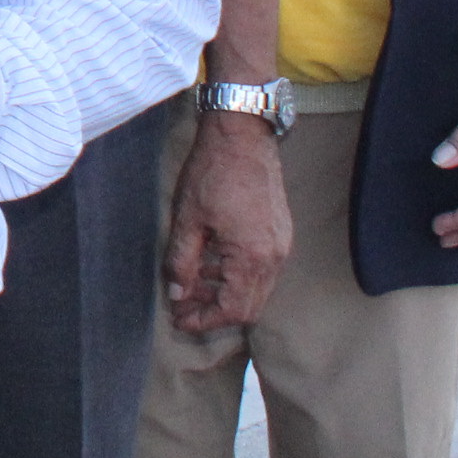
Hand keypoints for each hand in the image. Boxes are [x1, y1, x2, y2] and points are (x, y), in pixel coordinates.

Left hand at [162, 111, 290, 331]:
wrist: (242, 136)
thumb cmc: (212, 172)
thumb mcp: (187, 218)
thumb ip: (182, 260)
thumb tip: (177, 293)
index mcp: (252, 257)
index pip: (233, 310)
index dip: (204, 321)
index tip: (179, 320)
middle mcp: (274, 257)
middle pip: (249, 306)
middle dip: (214, 312)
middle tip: (182, 307)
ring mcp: (281, 245)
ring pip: (256, 289)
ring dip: (225, 293)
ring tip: (190, 284)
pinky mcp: (280, 233)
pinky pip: (261, 269)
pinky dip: (236, 275)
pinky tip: (210, 263)